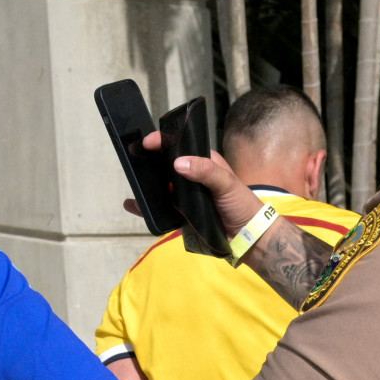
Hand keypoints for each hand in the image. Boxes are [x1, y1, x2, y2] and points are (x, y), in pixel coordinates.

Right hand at [137, 132, 265, 235]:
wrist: (247, 237)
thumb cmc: (241, 204)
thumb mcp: (226, 183)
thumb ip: (206, 171)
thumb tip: (178, 163)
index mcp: (204, 163)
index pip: (181, 146)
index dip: (163, 142)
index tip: (147, 142)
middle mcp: (192, 178)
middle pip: (166, 166)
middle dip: (150, 162)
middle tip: (132, 160)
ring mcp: (185, 197)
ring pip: (161, 187)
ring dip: (146, 185)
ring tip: (131, 182)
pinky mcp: (181, 214)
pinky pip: (161, 208)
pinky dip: (146, 207)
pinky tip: (132, 205)